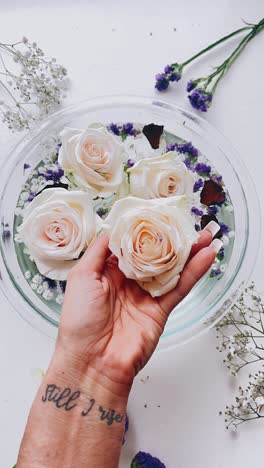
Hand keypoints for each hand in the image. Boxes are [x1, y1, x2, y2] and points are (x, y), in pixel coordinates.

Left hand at [58, 228, 219, 388]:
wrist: (92, 361)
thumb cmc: (79, 320)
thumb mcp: (81, 277)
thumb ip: (99, 251)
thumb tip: (114, 228)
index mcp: (107, 270)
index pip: (130, 243)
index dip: (144, 229)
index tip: (159, 213)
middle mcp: (128, 280)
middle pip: (154, 254)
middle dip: (171, 239)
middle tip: (188, 222)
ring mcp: (146, 294)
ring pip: (171, 268)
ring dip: (189, 252)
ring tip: (205, 235)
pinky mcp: (160, 309)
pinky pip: (179, 287)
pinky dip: (194, 272)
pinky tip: (206, 257)